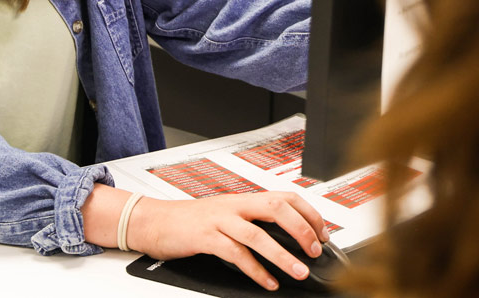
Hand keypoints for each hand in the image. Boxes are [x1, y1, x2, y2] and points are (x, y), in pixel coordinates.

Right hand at [126, 192, 328, 291]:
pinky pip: (235, 253)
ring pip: (257, 234)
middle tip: (315, 250)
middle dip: (301, 229)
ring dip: (282, 255)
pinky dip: (255, 270)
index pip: (285, 197)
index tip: (323, 234)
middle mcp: (235, 205)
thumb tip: (286, 238)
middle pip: (276, 207)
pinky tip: (267, 281)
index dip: (309, 213)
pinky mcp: (205, 237)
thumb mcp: (228, 214)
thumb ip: (253, 222)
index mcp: (244, 199)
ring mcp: (220, 220)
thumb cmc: (192, 220)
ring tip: (298, 272)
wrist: (155, 220)